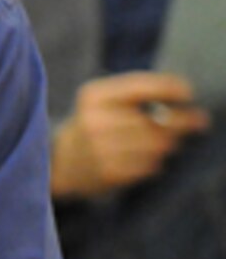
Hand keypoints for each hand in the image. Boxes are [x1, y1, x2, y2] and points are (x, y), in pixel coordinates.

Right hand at [51, 73, 208, 198]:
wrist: (59, 161)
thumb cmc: (93, 124)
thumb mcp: (103, 99)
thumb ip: (138, 93)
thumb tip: (184, 94)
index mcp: (94, 96)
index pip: (140, 86)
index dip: (170, 87)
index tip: (188, 92)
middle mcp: (95, 121)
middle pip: (156, 120)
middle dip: (180, 121)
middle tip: (198, 121)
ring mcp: (101, 149)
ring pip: (158, 144)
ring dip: (167, 143)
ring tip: (161, 141)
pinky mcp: (110, 172)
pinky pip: (150, 165)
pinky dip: (154, 161)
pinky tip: (143, 157)